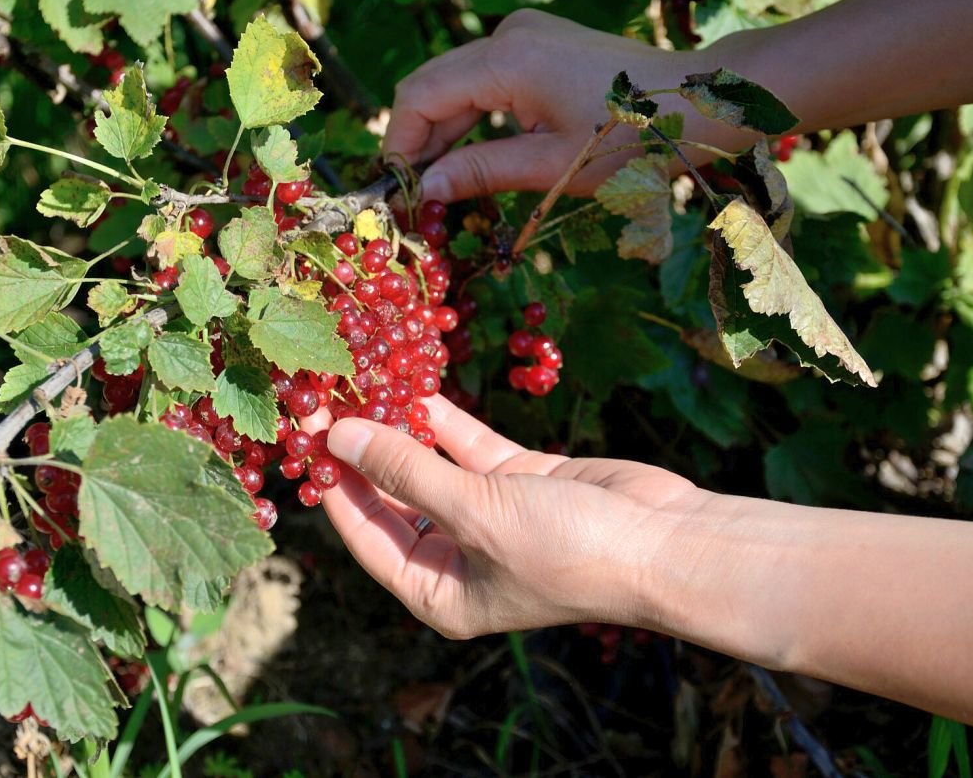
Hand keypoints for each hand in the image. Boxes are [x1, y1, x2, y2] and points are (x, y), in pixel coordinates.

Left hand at [304, 396, 705, 638]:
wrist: (667, 543)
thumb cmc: (565, 549)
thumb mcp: (475, 513)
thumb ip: (405, 471)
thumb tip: (338, 436)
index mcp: (439, 592)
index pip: (366, 536)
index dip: (334, 486)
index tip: (305, 436)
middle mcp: (458, 559)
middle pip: (393, 499)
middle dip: (363, 451)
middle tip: (325, 398)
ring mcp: (490, 518)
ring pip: (430, 467)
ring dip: (401, 428)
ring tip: (362, 381)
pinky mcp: (521, 481)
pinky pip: (470, 448)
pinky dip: (446, 421)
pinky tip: (416, 386)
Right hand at [384, 10, 709, 202]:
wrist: (700, 103)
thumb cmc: (635, 139)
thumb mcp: (554, 167)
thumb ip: (482, 172)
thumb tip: (426, 189)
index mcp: (509, 59)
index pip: (420, 97)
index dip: (401, 145)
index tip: (399, 193)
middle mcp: (508, 34)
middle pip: (431, 86)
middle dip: (417, 142)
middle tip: (415, 198)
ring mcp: (524, 34)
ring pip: (454, 84)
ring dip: (443, 133)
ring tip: (440, 187)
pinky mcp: (537, 43)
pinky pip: (482, 79)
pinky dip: (470, 118)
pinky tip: (471, 159)